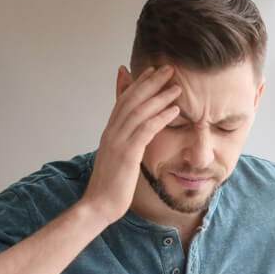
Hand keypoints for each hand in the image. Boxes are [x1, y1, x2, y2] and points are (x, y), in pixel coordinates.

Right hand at [82, 65, 181, 225]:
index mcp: (110, 133)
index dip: (137, 83)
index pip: (123, 101)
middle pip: (132, 99)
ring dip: (160, 96)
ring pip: (139, 111)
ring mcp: (118, 141)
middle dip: (150, 82)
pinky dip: (160, 117)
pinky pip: (146, 130)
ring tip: (176, 85)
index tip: (150, 70)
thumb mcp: (118, 162)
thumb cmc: (110, 188)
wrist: (98, 205)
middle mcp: (112, 132)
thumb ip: (125, 147)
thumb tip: (133, 143)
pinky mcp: (127, 154)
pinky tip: (174, 110)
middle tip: (167, 68)